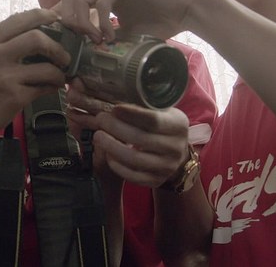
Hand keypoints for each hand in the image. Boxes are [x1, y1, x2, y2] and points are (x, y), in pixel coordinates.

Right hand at [0, 9, 70, 150]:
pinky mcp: (13, 97)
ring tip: (59, 76)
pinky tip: (51, 88)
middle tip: (63, 56)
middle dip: (57, 47)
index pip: (18, 20)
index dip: (42, 16)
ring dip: (59, 72)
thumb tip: (25, 34)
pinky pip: (43, 88)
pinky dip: (51, 87)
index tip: (55, 20)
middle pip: (37, 38)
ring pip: (46, 67)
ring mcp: (4, 77)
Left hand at [55, 0, 203, 43]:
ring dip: (82, 22)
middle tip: (81, 41)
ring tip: (97, 40)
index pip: (68, 3)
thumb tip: (87, 55)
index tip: (68, 43)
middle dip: (68, 21)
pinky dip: (102, 22)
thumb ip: (106, 39)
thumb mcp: (126, 35)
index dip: (63, 21)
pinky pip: (101, 1)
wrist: (187, 9)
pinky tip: (110, 36)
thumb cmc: (160, 21)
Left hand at [65, 78, 189, 187]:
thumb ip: (142, 105)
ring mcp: (166, 167)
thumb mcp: (160, 112)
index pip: (153, 120)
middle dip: (115, 128)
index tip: (114, 108)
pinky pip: (132, 176)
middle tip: (99, 119)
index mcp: (178, 125)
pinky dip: (116, 165)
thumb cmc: (161, 126)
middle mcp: (176, 147)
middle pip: (140, 138)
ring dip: (111, 147)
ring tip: (97, 135)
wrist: (175, 155)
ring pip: (134, 159)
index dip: (132, 114)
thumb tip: (110, 94)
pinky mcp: (155, 181)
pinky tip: (108, 154)